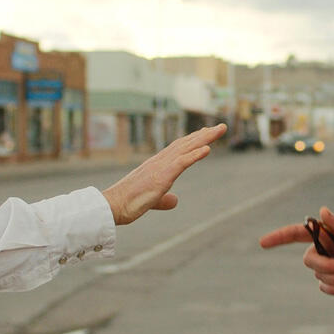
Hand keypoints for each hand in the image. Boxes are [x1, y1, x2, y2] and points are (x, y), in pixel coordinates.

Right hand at [102, 124, 225, 224]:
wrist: (113, 205)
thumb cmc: (128, 203)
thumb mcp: (152, 201)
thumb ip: (164, 200)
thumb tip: (175, 201)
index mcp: (157, 166)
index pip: (178, 149)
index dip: (193, 140)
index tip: (205, 133)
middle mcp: (159, 162)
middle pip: (186, 144)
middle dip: (204, 135)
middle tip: (221, 127)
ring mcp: (160, 167)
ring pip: (186, 148)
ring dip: (205, 139)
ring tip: (220, 130)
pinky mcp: (161, 177)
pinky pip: (181, 163)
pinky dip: (195, 155)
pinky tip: (208, 149)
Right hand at [258, 206, 333, 298]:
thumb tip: (321, 212)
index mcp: (327, 234)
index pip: (297, 234)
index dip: (279, 237)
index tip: (263, 243)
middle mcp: (325, 249)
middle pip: (308, 260)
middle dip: (325, 266)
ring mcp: (329, 266)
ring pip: (318, 276)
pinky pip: (325, 288)